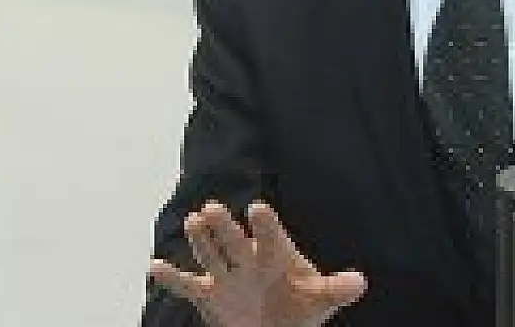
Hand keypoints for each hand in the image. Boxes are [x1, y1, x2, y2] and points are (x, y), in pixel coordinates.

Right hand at [148, 201, 367, 326]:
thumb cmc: (298, 306)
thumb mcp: (320, 300)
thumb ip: (335, 289)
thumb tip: (360, 282)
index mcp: (275, 254)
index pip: (270, 236)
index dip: (265, 224)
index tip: (258, 209)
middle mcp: (247, 259)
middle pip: (233, 241)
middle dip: (224, 227)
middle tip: (212, 208)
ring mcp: (226, 275)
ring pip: (210, 255)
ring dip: (200, 240)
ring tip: (192, 222)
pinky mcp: (209, 294)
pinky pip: (187, 285)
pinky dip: (170, 277)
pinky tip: (154, 267)